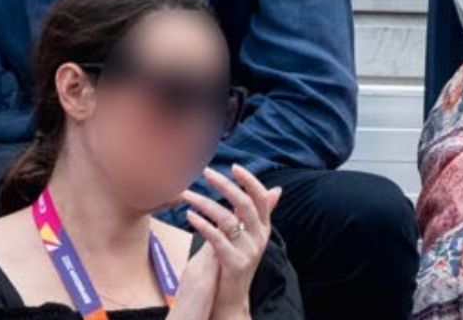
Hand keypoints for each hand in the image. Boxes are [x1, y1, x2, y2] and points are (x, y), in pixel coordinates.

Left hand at [175, 166, 281, 319]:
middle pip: (245, 205)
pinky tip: (189, 215)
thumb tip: (276, 190)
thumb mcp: (250, 235)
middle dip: (225, 186)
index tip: (234, 166)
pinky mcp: (235, 264)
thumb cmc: (236, 259)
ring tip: (186, 194)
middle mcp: (259, 238)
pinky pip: (217, 239)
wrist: (232, 295)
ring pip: (227, 220)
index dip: (249, 181)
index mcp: (263, 227)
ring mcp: (248, 251)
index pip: (261, 198)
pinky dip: (202, 225)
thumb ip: (259, 213)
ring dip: (204, 203)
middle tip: (206, 172)